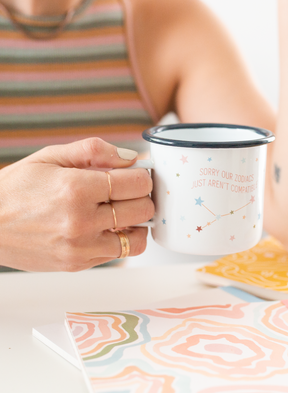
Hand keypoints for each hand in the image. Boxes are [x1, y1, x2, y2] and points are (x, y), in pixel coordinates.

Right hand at [0, 138, 153, 271]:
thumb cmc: (17, 188)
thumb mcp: (51, 157)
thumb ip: (95, 150)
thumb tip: (131, 158)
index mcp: (76, 188)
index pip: (136, 183)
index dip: (143, 177)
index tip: (137, 175)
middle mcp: (81, 221)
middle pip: (143, 210)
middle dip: (143, 197)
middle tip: (131, 192)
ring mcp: (80, 247)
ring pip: (138, 238)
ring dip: (137, 223)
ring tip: (123, 212)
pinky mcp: (78, 264)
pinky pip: (119, 253)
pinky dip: (122, 239)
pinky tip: (108, 227)